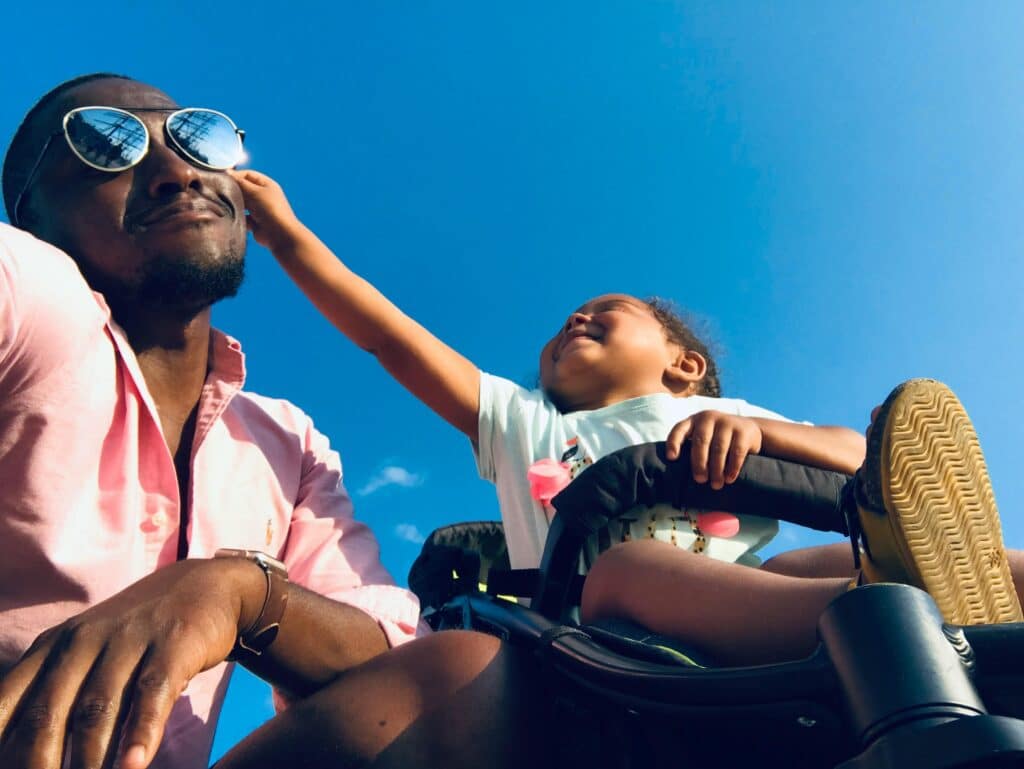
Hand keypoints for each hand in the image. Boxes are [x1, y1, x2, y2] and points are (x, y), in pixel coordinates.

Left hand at [0, 558, 263, 768]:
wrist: (208, 586)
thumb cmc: (137, 635)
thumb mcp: (84, 653)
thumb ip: (51, 696)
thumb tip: (22, 754)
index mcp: (51, 647)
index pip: (5, 704)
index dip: (1, 747)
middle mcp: (83, 642)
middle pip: (46, 714)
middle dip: (38, 764)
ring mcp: (129, 641)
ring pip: (96, 710)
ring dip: (88, 761)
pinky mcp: (173, 645)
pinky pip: (152, 694)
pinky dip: (140, 733)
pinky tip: (134, 766)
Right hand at [228, 169, 307, 252]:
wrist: (280, 235)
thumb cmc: (271, 209)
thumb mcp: (255, 192)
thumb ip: (240, 183)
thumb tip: (228, 173)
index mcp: (266, 185)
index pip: (248, 175)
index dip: (235, 176)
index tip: (222, 179)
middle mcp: (263, 196)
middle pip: (244, 189)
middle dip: (233, 191)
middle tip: (221, 193)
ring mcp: (259, 210)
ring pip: (242, 204)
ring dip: (235, 205)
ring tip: (225, 205)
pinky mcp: (254, 223)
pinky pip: (242, 217)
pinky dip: (237, 217)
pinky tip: (231, 217)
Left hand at [665, 411, 762, 489]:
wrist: (750, 430)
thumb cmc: (718, 439)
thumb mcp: (704, 437)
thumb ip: (693, 447)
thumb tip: (678, 474)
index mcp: (694, 421)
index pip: (679, 429)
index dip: (673, 443)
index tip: (671, 458)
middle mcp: (709, 418)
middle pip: (700, 441)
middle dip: (699, 463)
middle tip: (700, 480)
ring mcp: (727, 422)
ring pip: (719, 448)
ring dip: (716, 469)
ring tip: (716, 485)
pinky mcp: (743, 431)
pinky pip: (736, 452)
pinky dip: (732, 468)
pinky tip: (729, 478)